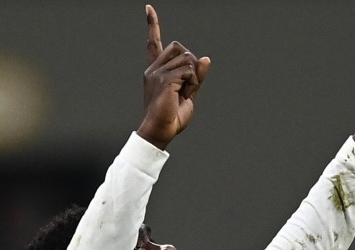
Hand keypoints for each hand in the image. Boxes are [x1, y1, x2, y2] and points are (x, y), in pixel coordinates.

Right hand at [137, 4, 211, 149]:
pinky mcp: (164, 80)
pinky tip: (182, 95)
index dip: (153, 25)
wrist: (159, 132)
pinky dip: (192, 83)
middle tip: (187, 85)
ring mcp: (157, 73)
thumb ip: (196, 76)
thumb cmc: (171, 117)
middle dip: (190, 62)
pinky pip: (189, 71)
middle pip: (179, 47)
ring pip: (187, 59)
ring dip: (193, 76)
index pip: (154, 43)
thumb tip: (206, 58)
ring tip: (183, 93)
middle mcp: (154, 69)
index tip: (148, 8)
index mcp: (156, 71)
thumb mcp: (188, 93)